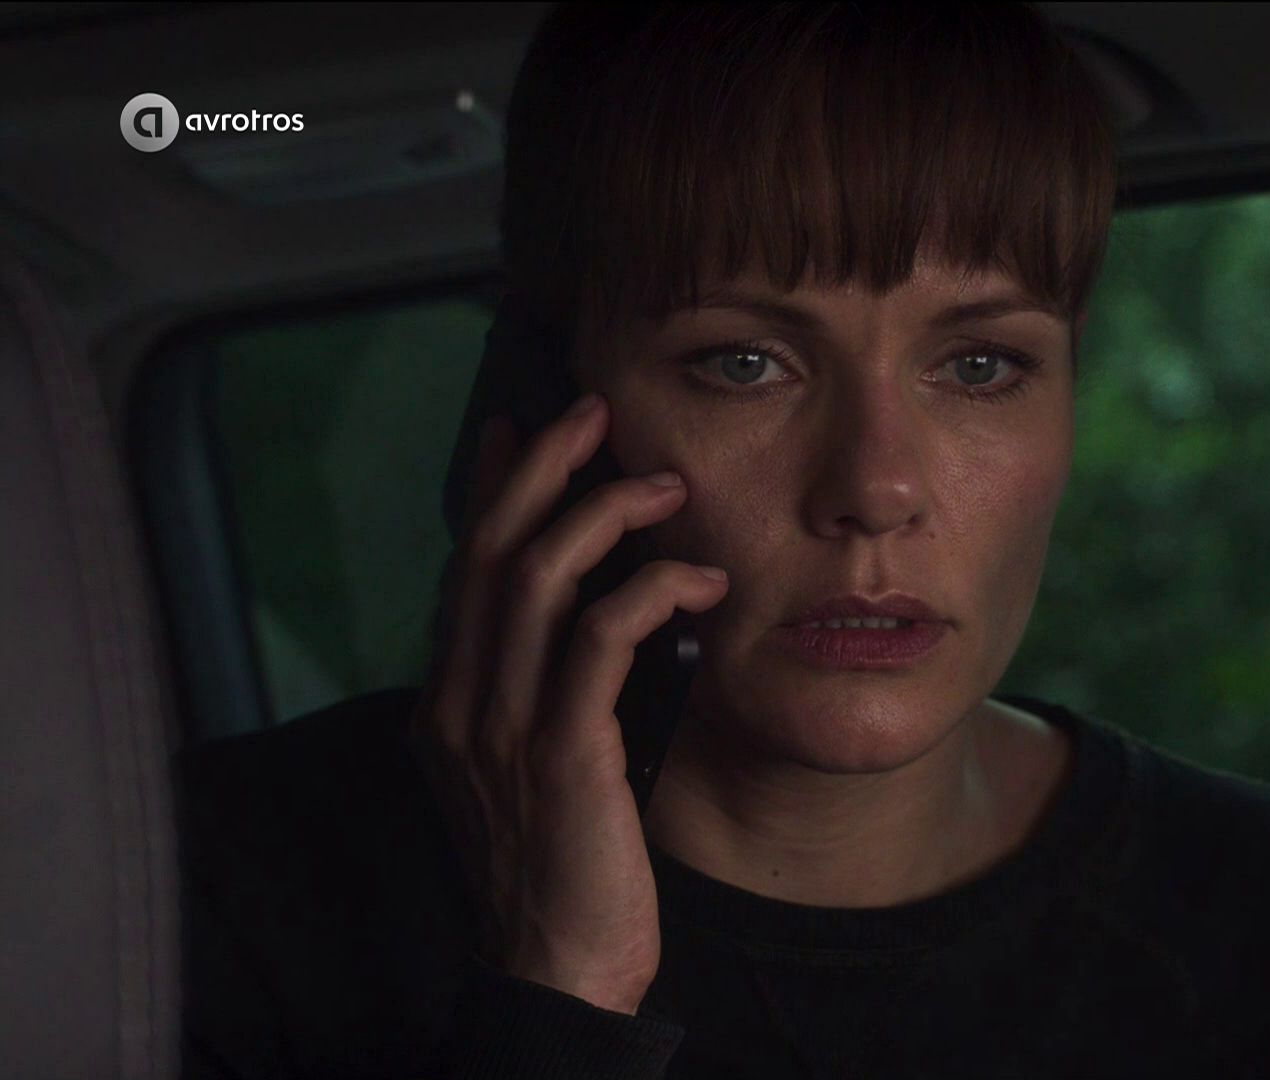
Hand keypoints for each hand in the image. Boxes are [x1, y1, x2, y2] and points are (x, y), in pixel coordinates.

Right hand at [410, 392, 728, 1013]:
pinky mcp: (562, 755)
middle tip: (597, 412)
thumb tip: (587, 617)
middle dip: (543, 467)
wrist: (558, 968)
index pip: (466, 568)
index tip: (527, 427)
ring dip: (604, 513)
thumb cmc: (567, 865)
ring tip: (664, 484)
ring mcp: (503, 729)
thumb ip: (545, 692)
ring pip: (538, 578)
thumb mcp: (538, 766)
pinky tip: (698, 580)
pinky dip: (650, 592)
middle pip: (491, 550)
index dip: (496, 490)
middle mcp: (462, 703)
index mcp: (450, 702)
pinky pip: (600, 640)